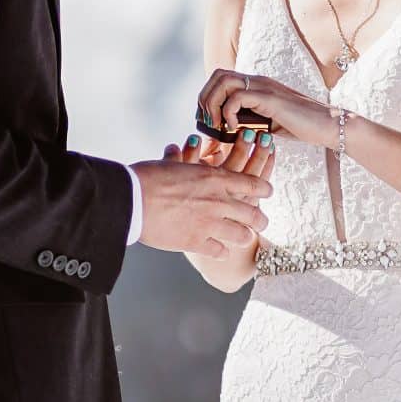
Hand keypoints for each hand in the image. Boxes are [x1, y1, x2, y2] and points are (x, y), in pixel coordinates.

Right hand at [132, 129, 273, 260]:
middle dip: (260, 219)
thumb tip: (177, 149)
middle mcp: (218, 201)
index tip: (268, 191)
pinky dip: (222, 252)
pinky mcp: (196, 242)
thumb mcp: (171, 164)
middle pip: (252, 213)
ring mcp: (209, 223)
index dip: (263, 188)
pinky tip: (221, 252)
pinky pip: (219, 251)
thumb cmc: (147, 177)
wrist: (132, 200)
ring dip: (245, 237)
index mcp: (214, 178)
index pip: (251, 183)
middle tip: (263, 222)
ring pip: (242, 235)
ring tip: (247, 238)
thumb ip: (182, 161)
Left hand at [195, 68, 332, 148]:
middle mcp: (258, 81)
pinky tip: (235, 129)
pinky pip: (236, 98)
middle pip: (217, 75)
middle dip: (205, 99)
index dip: (208, 96)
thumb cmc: (301, 127)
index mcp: (257, 85)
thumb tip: (227, 133)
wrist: (328, 125)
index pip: (221, 78)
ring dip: (213, 104)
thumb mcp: (268, 124)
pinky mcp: (269, 98)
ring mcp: (264, 87)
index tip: (207, 120)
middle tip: (208, 123)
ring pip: (223, 82)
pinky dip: (228, 114)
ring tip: (217, 125)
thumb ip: (250, 123)